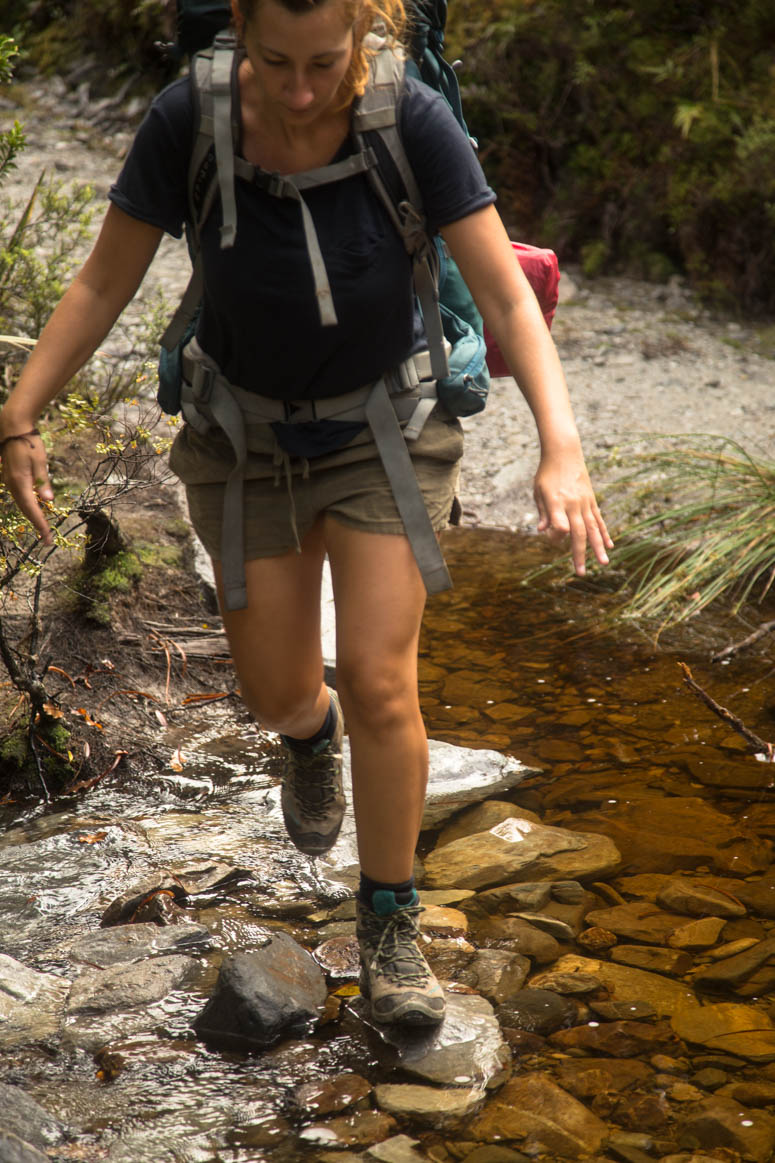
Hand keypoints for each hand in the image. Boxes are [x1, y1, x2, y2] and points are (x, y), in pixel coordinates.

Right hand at [0, 429, 53, 544]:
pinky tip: (36, 510)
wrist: (13, 428)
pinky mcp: (11, 477)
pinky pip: (20, 496)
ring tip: (43, 529)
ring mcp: (10, 481)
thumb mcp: (40, 461)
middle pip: (25, 509)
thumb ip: (43, 481)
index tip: (47, 537)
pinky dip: (28, 506)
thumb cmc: (29, 443)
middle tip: (46, 539)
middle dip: (37, 524)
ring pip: (22, 504)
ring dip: (32, 516)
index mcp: (20, 482)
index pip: (32, 508)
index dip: (40, 524)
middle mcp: (12, 484)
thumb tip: (48, 500)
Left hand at [534, 450, 612, 574]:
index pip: (559, 525)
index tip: (552, 539)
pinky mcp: (591, 500)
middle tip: (580, 573)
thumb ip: (543, 512)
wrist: (564, 452)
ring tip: (604, 563)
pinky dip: (604, 533)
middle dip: (579, 554)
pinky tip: (609, 546)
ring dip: (598, 547)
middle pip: (578, 533)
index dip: (556, 536)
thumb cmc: (547, 473)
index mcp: (556, 502)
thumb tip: (543, 531)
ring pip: (592, 529)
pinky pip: (598, 520)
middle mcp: (572, 504)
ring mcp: (584, 502)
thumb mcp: (538, 491)